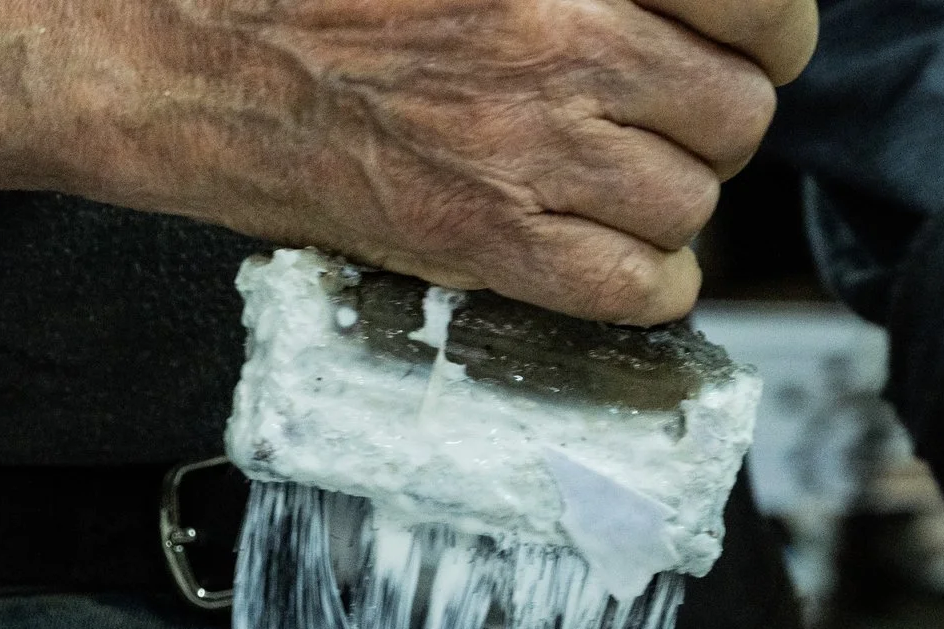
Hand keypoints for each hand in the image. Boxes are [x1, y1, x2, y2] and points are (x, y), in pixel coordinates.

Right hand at [0, 0, 815, 323]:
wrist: (174, 54)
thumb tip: (668, 1)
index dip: (768, 26)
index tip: (749, 37)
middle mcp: (566, 37)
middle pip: (739, 108)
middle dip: (714, 116)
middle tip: (663, 115)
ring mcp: (534, 147)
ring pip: (695, 200)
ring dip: (669, 198)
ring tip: (609, 179)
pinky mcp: (493, 241)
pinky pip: (642, 286)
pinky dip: (642, 280)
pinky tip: (601, 251)